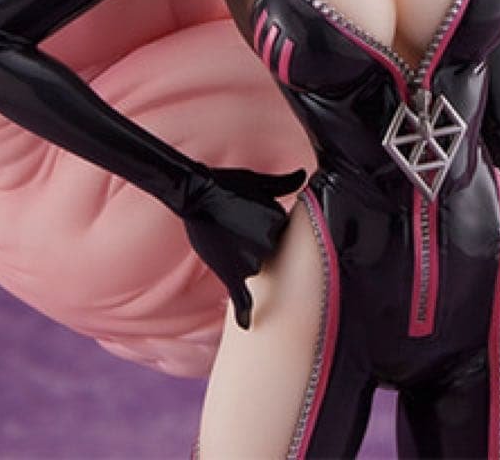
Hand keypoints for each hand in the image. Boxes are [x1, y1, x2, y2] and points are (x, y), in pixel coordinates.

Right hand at [182, 166, 305, 329]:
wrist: (196, 195)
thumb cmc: (227, 186)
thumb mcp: (259, 182)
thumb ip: (285, 183)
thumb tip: (303, 174)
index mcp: (279, 221)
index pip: (280, 232)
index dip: (262, 224)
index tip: (248, 214)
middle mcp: (268, 243)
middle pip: (268, 251)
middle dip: (254, 242)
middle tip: (236, 225)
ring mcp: (250, 261)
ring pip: (254, 268)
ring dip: (243, 258)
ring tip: (227, 235)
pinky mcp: (231, 273)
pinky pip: (243, 298)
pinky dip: (245, 312)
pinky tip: (247, 324)